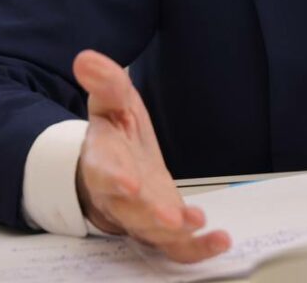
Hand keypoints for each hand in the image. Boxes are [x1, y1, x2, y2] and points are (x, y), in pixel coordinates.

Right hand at [73, 50, 230, 261]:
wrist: (111, 167)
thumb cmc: (114, 135)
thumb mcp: (112, 102)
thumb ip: (105, 82)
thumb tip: (86, 58)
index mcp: (102, 161)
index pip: (103, 171)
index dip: (114, 178)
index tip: (128, 181)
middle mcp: (117, 196)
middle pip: (129, 210)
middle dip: (148, 214)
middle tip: (170, 219)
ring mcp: (138, 217)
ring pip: (150, 233)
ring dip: (174, 234)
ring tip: (197, 224)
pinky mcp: (159, 231)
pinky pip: (174, 248)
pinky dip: (196, 250)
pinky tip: (220, 241)